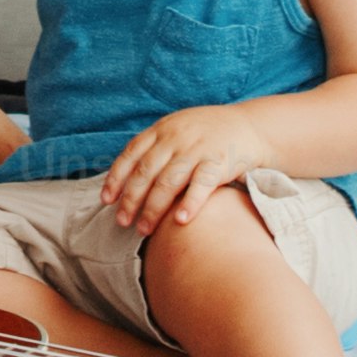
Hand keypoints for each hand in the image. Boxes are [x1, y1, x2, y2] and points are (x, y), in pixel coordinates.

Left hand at [97, 104, 273, 234]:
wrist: (250, 126)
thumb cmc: (208, 134)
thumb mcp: (177, 129)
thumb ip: (155, 148)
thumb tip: (125, 179)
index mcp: (162, 129)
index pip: (131, 154)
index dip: (116, 178)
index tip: (106, 200)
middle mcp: (176, 138)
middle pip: (146, 172)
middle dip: (131, 199)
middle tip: (122, 222)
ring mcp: (198, 149)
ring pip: (168, 182)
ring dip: (153, 209)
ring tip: (144, 229)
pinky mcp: (219, 162)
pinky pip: (201, 185)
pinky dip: (190, 204)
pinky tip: (180, 222)